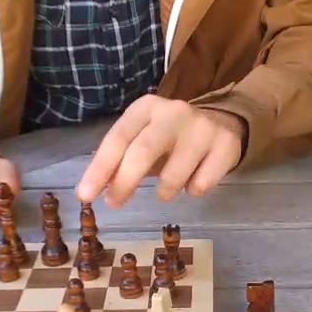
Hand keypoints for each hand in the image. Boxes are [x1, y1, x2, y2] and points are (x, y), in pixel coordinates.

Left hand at [77, 95, 243, 208]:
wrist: (222, 124)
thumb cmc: (170, 137)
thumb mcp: (141, 139)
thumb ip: (118, 161)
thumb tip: (92, 191)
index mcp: (146, 108)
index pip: (118, 138)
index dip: (100, 169)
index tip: (85, 196)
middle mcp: (174, 112)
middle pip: (143, 151)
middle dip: (125, 182)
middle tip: (115, 204)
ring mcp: (202, 128)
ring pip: (174, 175)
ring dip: (164, 192)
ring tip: (166, 190)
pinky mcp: (226, 146)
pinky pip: (201, 185)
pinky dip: (193, 191)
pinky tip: (195, 178)